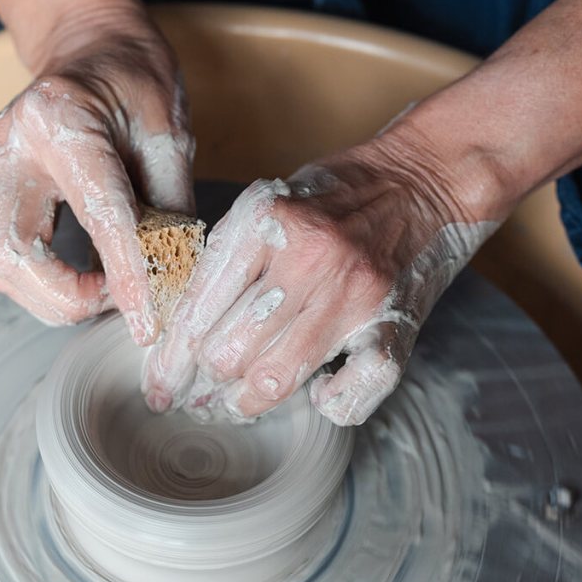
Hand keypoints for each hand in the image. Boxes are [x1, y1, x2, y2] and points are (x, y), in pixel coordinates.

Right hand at [0, 8, 193, 343]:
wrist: (90, 46)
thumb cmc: (134, 81)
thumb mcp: (169, 134)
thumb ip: (169, 208)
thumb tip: (173, 281)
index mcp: (60, 119)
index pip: (97, 214)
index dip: (126, 276)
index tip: (148, 321)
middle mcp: (10, 146)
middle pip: (14, 258)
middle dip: (69, 300)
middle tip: (123, 302)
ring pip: (4, 267)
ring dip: (58, 298)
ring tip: (113, 289)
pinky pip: (12, 255)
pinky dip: (52, 282)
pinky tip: (93, 279)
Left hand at [142, 134, 500, 424]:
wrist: (423, 178)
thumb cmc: (333, 196)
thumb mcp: (267, 204)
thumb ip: (226, 256)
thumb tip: (179, 327)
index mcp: (264, 220)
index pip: (197, 308)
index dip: (170, 359)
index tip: (158, 386)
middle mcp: (306, 256)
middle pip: (228, 351)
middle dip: (204, 380)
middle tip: (197, 391)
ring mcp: (353, 293)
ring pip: (276, 377)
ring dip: (247, 401)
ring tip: (236, 402)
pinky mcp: (394, 322)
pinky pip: (355, 388)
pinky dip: (332, 403)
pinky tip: (319, 394)